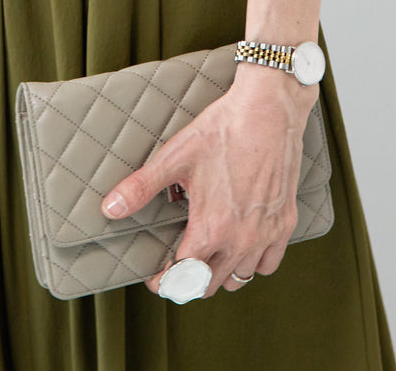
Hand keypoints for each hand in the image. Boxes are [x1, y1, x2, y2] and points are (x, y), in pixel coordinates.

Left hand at [100, 66, 317, 298]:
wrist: (268, 110)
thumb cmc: (222, 130)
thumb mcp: (175, 157)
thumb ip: (141, 187)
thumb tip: (110, 208)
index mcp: (211, 228)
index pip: (183, 278)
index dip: (165, 282)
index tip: (156, 277)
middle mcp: (240, 239)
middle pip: (210, 284)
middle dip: (189, 281)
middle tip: (178, 267)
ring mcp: (265, 233)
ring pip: (240, 278)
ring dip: (220, 274)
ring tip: (207, 258)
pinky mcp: (285, 222)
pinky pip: (269, 263)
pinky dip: (254, 263)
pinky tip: (242, 247)